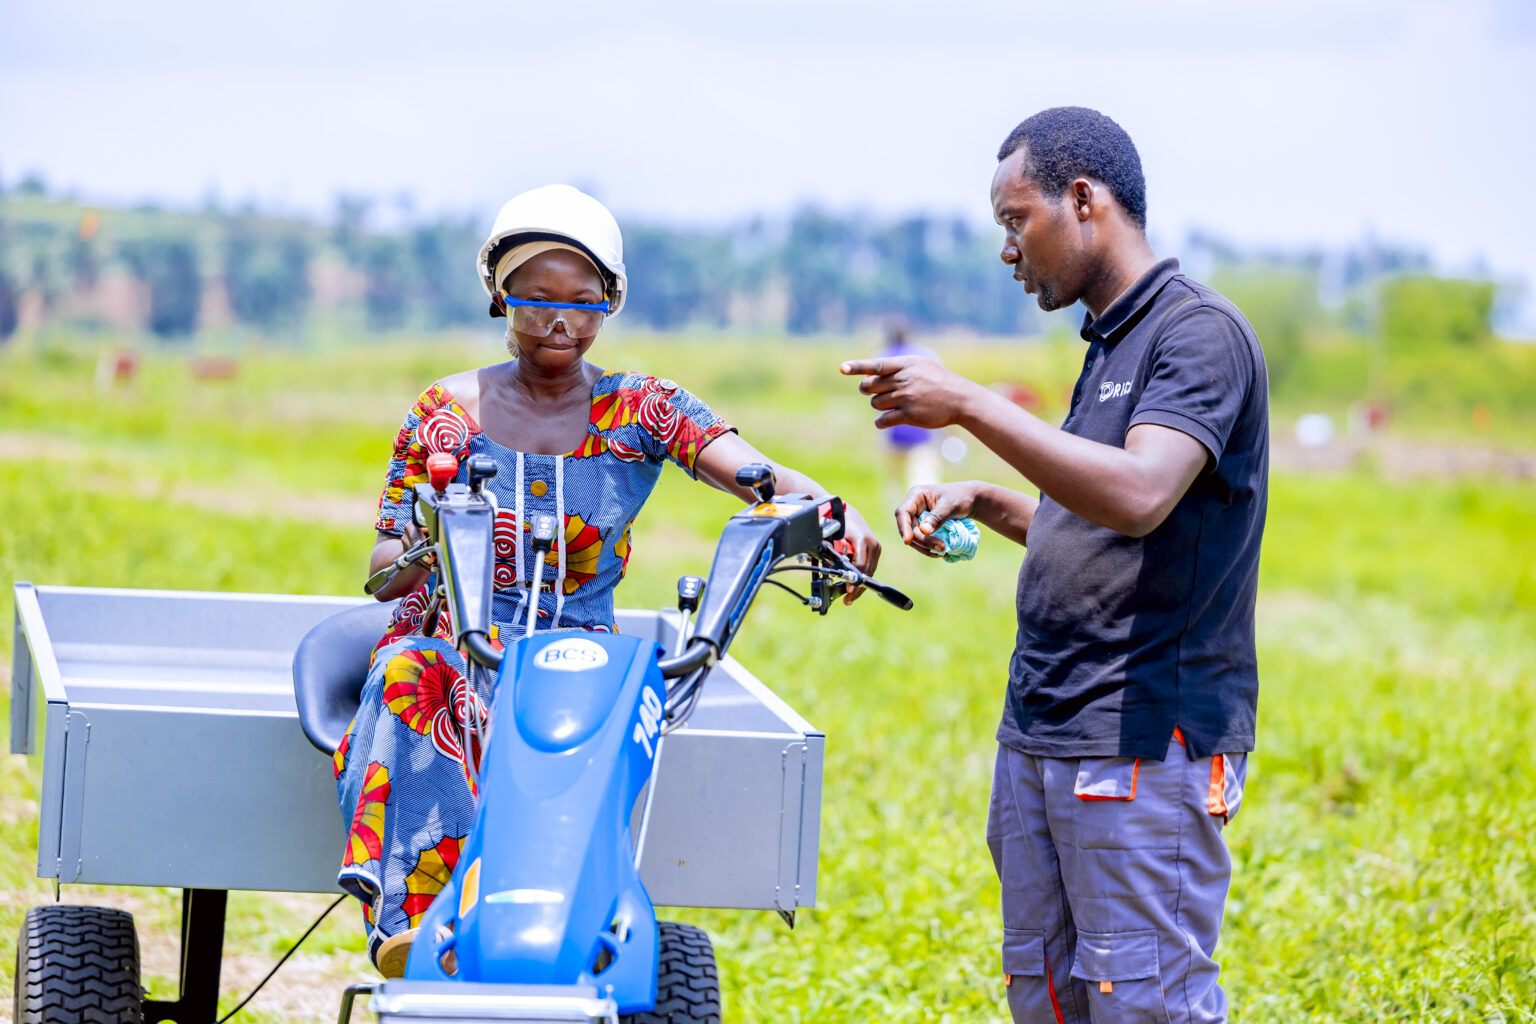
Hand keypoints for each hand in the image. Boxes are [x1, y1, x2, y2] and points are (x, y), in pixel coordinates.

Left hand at [837, 504, 880, 604]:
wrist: (848, 514)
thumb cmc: (838, 524)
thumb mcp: (834, 539)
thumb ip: (835, 554)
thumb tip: (833, 573)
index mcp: (862, 540)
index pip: (860, 565)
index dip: (854, 579)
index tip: (848, 589)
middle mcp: (873, 544)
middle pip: (867, 572)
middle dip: (857, 588)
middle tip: (848, 599)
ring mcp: (876, 548)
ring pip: (870, 572)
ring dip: (860, 586)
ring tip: (850, 597)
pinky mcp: (876, 551)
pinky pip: (870, 568)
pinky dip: (862, 578)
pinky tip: (855, 587)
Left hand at [839, 356, 976, 429]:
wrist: (960, 399)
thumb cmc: (937, 381)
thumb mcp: (920, 366)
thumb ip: (896, 368)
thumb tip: (868, 376)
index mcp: (905, 364)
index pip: (876, 365)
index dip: (857, 367)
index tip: (842, 368)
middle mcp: (904, 380)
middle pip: (870, 386)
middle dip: (868, 390)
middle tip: (876, 392)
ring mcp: (906, 398)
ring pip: (876, 404)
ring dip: (880, 406)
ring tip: (894, 404)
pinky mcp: (909, 415)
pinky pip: (883, 420)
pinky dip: (881, 422)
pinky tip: (885, 421)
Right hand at [895, 481, 983, 557]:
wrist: (970, 500)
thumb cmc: (961, 497)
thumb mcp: (951, 506)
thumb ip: (937, 517)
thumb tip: (923, 530)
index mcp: (916, 495)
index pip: (903, 512)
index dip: (903, 527)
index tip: (908, 541)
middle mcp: (913, 507)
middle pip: (909, 528)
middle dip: (922, 540)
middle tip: (942, 548)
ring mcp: (917, 518)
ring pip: (914, 537)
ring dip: (926, 547)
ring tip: (943, 552)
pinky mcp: (923, 527)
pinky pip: (922, 540)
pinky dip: (930, 548)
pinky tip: (942, 553)